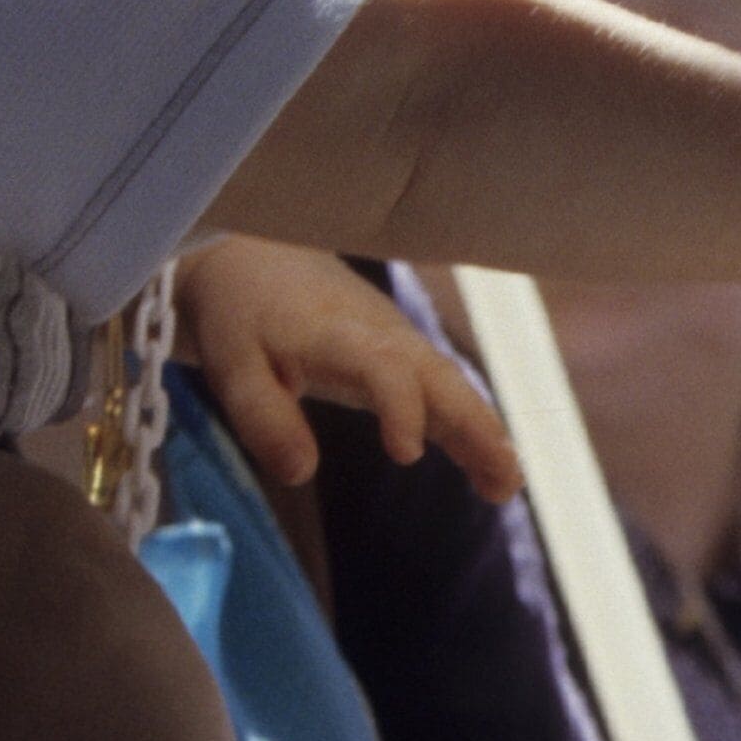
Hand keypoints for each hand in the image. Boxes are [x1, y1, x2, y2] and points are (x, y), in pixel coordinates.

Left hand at [176, 237, 523, 501]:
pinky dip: (467, 424)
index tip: (408, 454)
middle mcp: (381, 332)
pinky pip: (441, 388)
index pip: (384, 366)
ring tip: (508, 485)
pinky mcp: (398, 352)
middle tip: (504, 476)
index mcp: (339, 332)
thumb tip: (302, 473)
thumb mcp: (232, 366)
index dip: (402, 407)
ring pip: (449, 384)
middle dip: (474, 424)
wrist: (251, 255)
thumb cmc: (239, 311)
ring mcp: (396, 339)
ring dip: (482, 430)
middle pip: (438, 375)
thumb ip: (264, 419)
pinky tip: (487, 468)